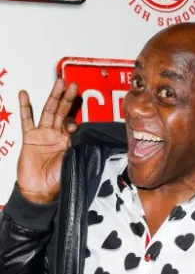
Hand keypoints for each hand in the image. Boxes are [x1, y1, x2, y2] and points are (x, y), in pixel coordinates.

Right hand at [16, 78, 78, 203]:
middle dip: (68, 98)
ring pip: (48, 111)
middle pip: (63, 112)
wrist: (40, 190)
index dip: (76, 115)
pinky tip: (24, 94)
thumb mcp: (74, 162)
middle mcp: (57, 135)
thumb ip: (79, 149)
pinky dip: (25, 107)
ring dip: (53, 97)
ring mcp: (43, 134)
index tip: (80, 107)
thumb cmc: (58, 180)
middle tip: (73, 84)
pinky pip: (27, 120)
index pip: (74, 122)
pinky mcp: (29, 137)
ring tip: (58, 83)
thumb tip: (90, 140)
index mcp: (69, 141)